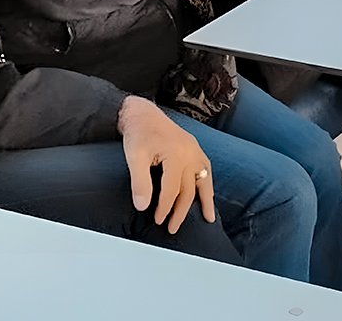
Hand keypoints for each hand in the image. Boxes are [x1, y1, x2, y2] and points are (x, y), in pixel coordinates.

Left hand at [117, 96, 215, 231]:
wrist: (142, 113)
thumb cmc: (138, 133)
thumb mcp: (134, 157)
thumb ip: (139, 183)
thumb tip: (142, 207)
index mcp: (176, 154)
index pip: (172, 190)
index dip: (164, 207)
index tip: (157, 220)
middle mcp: (190, 152)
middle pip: (188, 189)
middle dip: (180, 211)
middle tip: (172, 228)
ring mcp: (195, 150)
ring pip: (204, 180)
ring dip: (205, 201)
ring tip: (208, 218)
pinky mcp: (195, 148)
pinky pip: (206, 170)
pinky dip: (207, 184)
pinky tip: (207, 195)